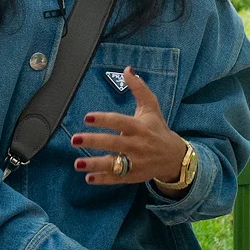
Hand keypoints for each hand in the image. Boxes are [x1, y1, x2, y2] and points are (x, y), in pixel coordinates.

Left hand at [71, 68, 187, 186]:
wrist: (175, 157)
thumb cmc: (158, 129)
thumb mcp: (151, 108)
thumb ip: (139, 89)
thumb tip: (127, 70)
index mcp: (139, 127)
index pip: (120, 122)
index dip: (104, 119)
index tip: (87, 117)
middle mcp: (137, 145)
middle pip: (113, 143)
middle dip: (93, 141)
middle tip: (74, 139)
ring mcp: (135, 162)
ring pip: (113, 164)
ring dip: (94, 164)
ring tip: (77, 163)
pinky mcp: (134, 175)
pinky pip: (117, 178)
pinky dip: (103, 179)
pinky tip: (89, 178)